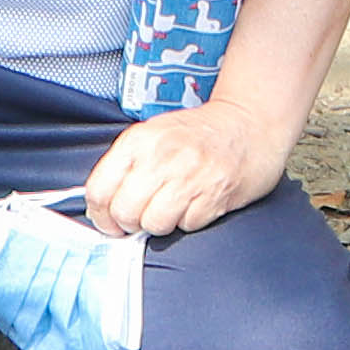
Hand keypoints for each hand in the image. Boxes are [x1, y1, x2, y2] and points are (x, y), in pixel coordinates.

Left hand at [82, 92, 288, 240]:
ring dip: (162, 223)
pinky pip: (187, 226)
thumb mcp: (153, 135)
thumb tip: (103, 206)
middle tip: (144, 216)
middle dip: (131, 223)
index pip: (98, 190)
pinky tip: (197, 201)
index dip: (100, 214)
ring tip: (174, 206)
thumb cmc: (200, 133)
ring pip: (153, 224)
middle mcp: (161, 156)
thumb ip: (127, 165)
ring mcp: (189, 176)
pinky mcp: (215, 194)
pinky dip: (190, 220)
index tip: (110, 220)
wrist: (250, 123)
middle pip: (124, 213)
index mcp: (139, 140)